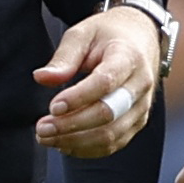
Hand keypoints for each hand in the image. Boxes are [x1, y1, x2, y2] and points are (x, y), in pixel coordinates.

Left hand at [35, 3, 158, 155]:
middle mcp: (140, 84)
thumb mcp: (83, 34)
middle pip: (108, 113)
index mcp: (129, 57)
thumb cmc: (108, 35)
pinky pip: (114, 143)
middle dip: (72, 125)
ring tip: (47, 137)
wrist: (141, 39)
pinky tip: (64, 143)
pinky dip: (87, 149)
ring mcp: (141, 106)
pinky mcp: (137, 122)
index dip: (78, 98)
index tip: (53, 107)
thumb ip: (64, 57)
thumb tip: (41, 78)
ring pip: (111, 135)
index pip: (105, 82)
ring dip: (75, 141)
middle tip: (42, 128)